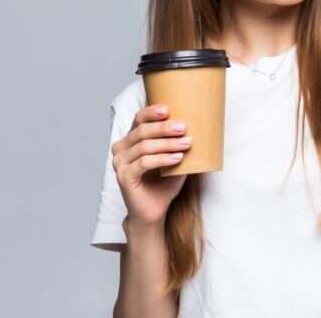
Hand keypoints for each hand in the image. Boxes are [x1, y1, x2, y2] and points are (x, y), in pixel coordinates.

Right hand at [111, 104, 191, 229]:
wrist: (153, 212)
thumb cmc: (163, 184)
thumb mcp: (174, 159)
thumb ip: (178, 143)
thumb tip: (200, 126)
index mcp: (130, 141)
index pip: (138, 120)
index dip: (151, 112)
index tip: (168, 109)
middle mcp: (121, 149)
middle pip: (142, 131)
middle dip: (164, 128)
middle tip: (183, 127)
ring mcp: (119, 163)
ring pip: (144, 146)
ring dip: (167, 143)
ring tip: (186, 143)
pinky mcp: (123, 177)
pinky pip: (144, 163)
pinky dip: (162, 159)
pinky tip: (177, 158)